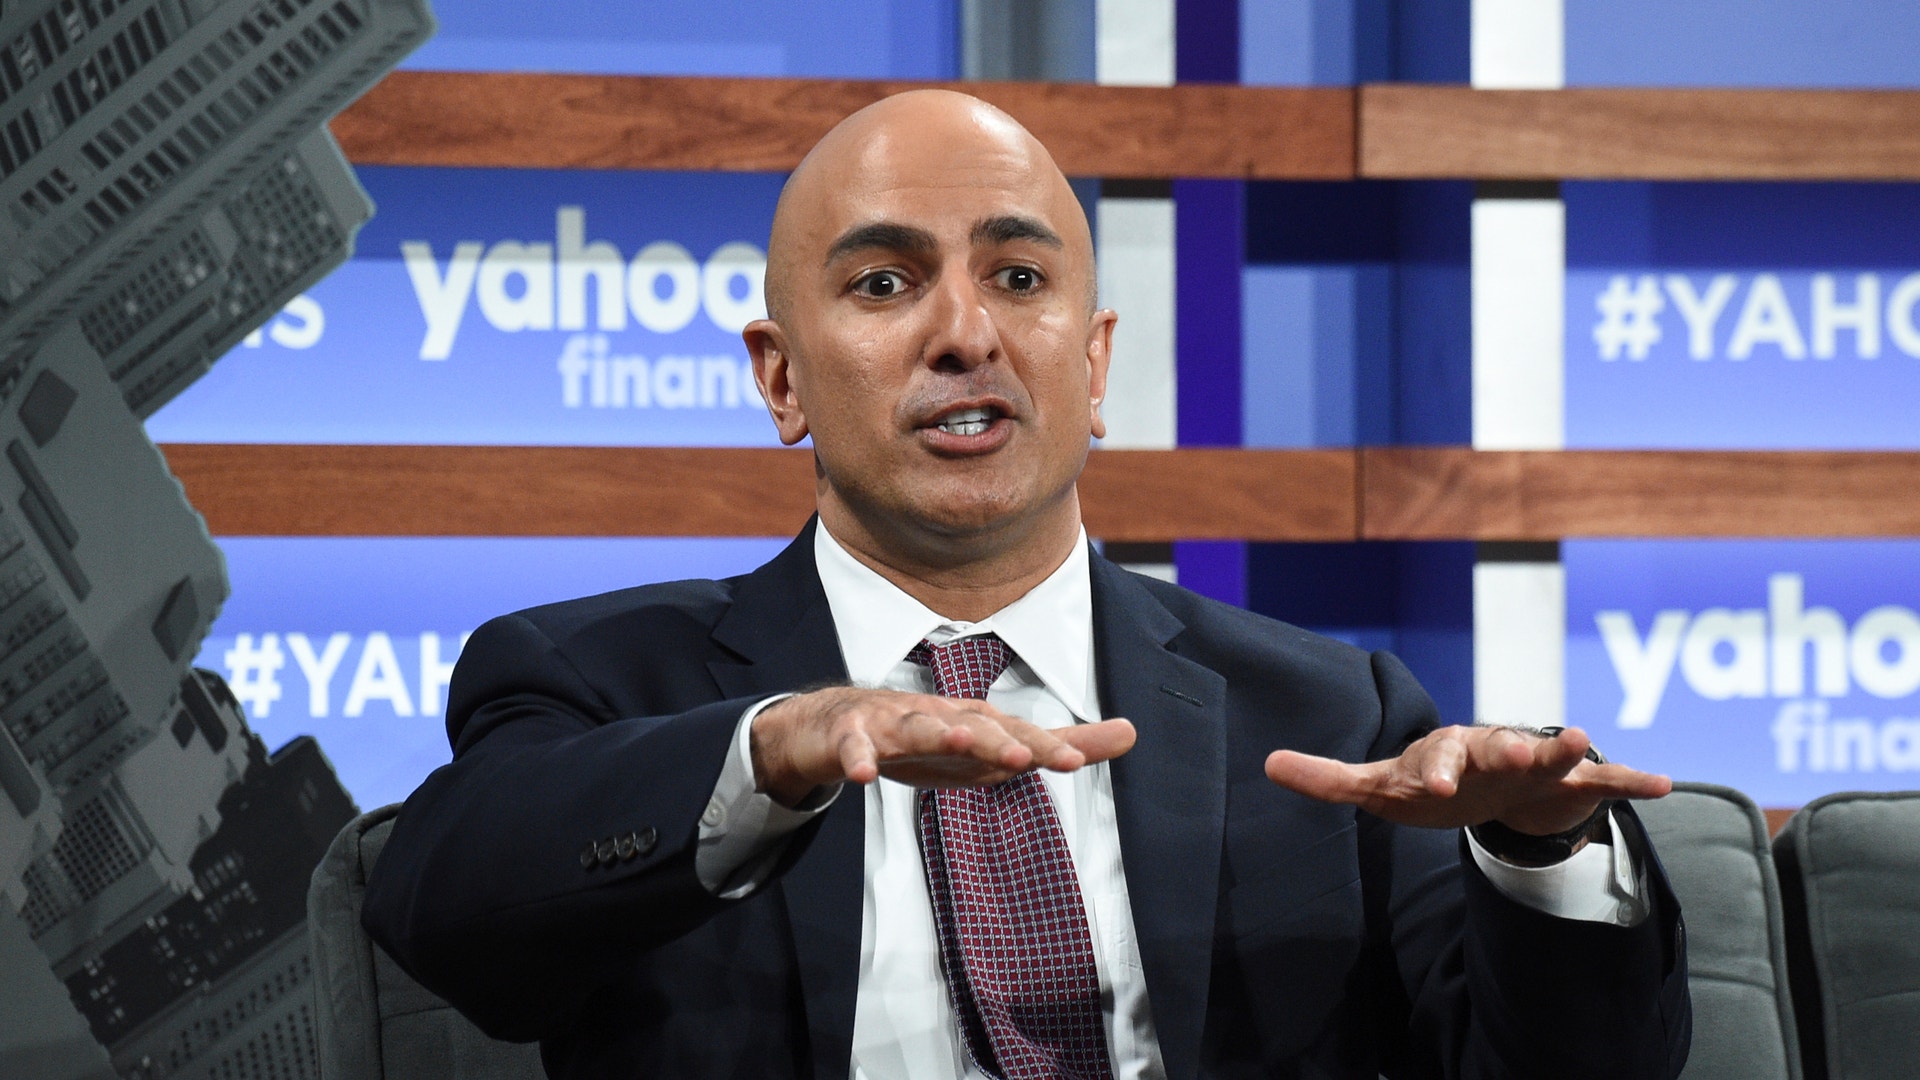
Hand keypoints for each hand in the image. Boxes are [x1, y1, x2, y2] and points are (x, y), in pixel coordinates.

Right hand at [751, 687, 1136, 806]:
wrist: (831, 728)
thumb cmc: (920, 740)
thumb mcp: (989, 750)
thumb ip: (1056, 744)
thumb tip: (1130, 733)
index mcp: (973, 721)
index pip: (1017, 733)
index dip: (1046, 746)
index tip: (1080, 760)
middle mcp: (938, 714)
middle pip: (973, 725)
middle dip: (999, 739)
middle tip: (1027, 757)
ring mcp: (892, 723)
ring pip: (918, 726)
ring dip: (940, 732)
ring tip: (962, 741)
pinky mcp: (849, 737)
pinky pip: (854, 749)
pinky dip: (858, 759)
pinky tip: (863, 777)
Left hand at [1263, 725, 1671, 834]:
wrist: (1483, 779)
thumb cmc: (1426, 780)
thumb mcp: (1379, 784)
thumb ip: (1330, 778)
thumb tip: (1267, 763)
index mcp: (1445, 751)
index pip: (1437, 755)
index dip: (1436, 767)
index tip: (1436, 783)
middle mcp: (1492, 750)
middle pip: (1499, 744)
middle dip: (1509, 746)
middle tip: (1524, 746)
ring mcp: (1533, 765)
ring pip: (1552, 752)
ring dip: (1566, 746)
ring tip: (1585, 737)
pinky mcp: (1566, 785)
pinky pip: (1600, 782)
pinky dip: (1630, 781)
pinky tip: (1664, 786)